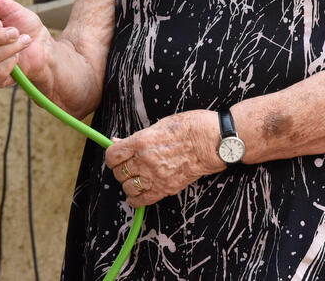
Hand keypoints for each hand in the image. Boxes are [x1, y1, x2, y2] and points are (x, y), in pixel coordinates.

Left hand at [105, 110, 222, 207]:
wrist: (213, 141)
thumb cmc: (190, 127)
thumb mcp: (160, 124)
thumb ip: (137, 137)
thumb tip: (117, 142)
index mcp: (142, 141)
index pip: (113, 155)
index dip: (111, 156)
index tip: (116, 156)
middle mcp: (146, 160)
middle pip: (119, 172)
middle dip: (120, 168)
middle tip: (127, 164)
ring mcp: (156, 176)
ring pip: (128, 187)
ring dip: (128, 182)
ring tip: (134, 177)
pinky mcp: (166, 188)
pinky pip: (142, 200)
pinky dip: (134, 199)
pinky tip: (135, 194)